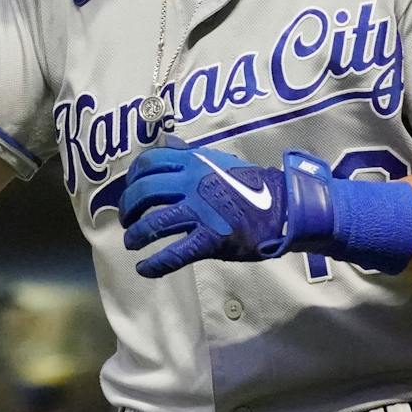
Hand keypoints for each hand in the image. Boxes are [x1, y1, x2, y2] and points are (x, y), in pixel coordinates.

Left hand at [119, 146, 334, 277]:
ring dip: (136, 235)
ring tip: (133, 243)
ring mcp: (200, 212)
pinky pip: (174, 253)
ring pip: (153, 223)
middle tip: (128, 220)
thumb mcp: (218, 160)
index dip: (131, 178)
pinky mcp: (210, 239)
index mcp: (193, 163)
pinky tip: (144, 269)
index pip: (148, 163)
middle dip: (128, 208)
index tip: (129, 190)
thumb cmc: (250, 185)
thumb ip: (189, 154)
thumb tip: (165, 142)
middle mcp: (191, 184)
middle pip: (143, 193)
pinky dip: (155, 264)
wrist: (283, 206)